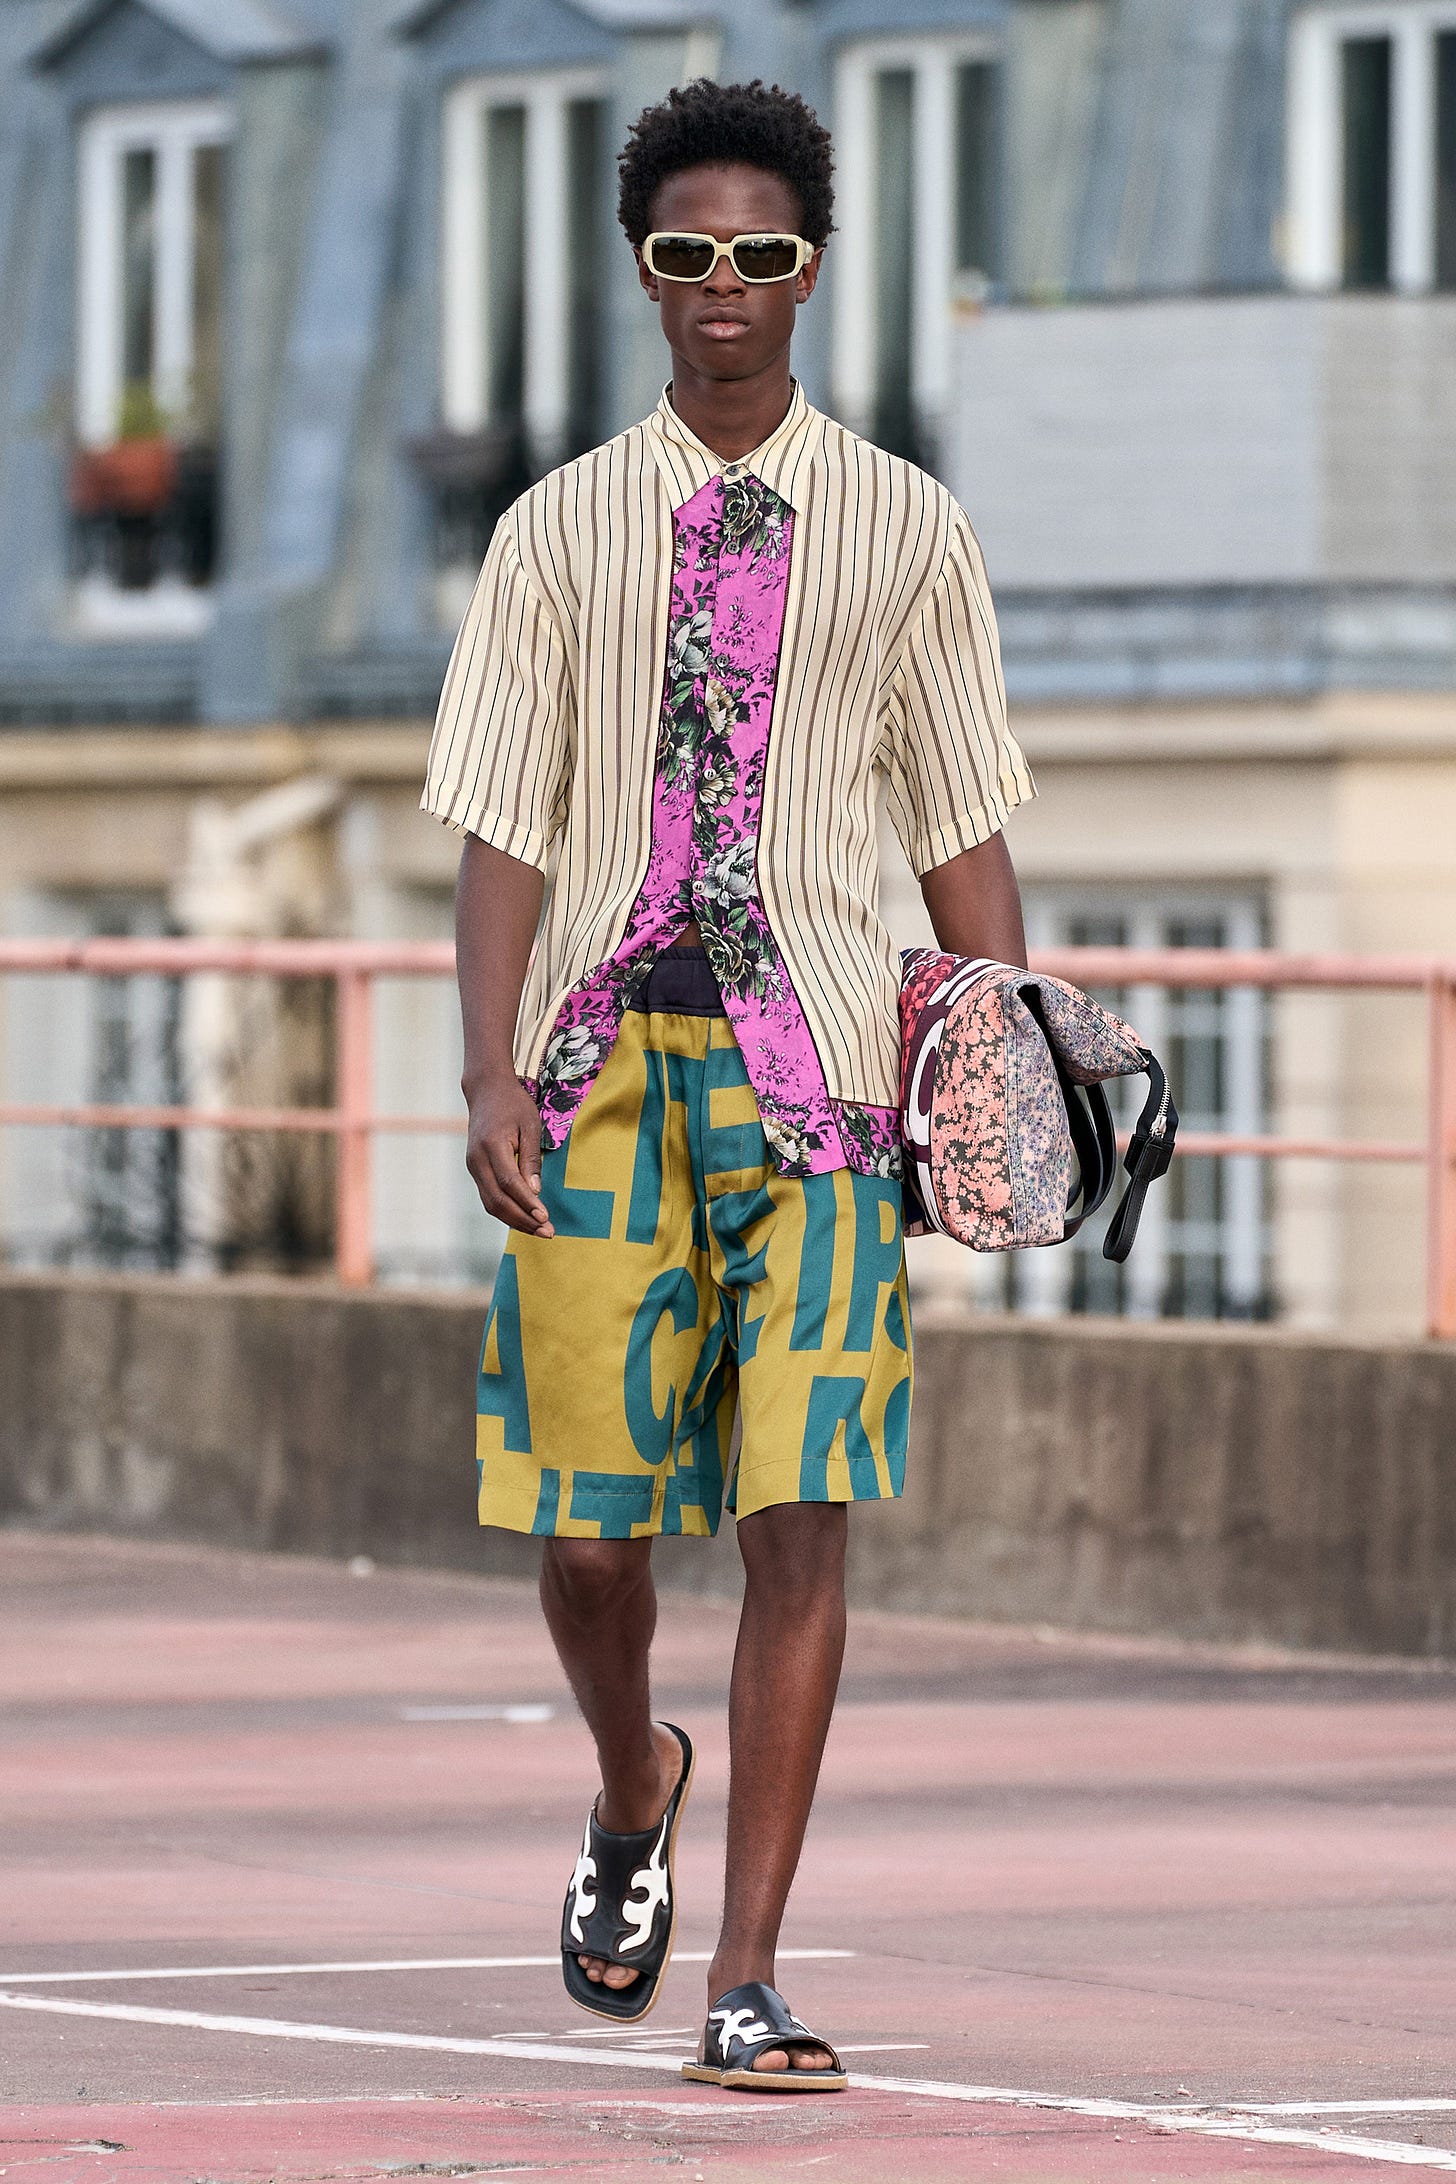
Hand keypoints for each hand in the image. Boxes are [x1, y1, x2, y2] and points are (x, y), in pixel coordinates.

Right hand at [464, 1073, 554, 1237]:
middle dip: (523, 1220)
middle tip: (548, 1232)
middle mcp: (477, 1159)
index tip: (545, 1218)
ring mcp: (473, 1166)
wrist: (486, 1090)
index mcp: (491, 1145)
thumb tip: (535, 1192)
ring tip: (540, 1230)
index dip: (527, 1203)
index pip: (509, 1182)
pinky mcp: (475, 1170)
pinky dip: (506, 1211)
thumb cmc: (513, 1104)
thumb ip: (531, 1159)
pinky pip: (489, 1197)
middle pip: (497, 1200)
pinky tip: (525, 1218)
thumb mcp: (530, 1125)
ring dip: (515, 1220)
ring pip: (490, 1203)